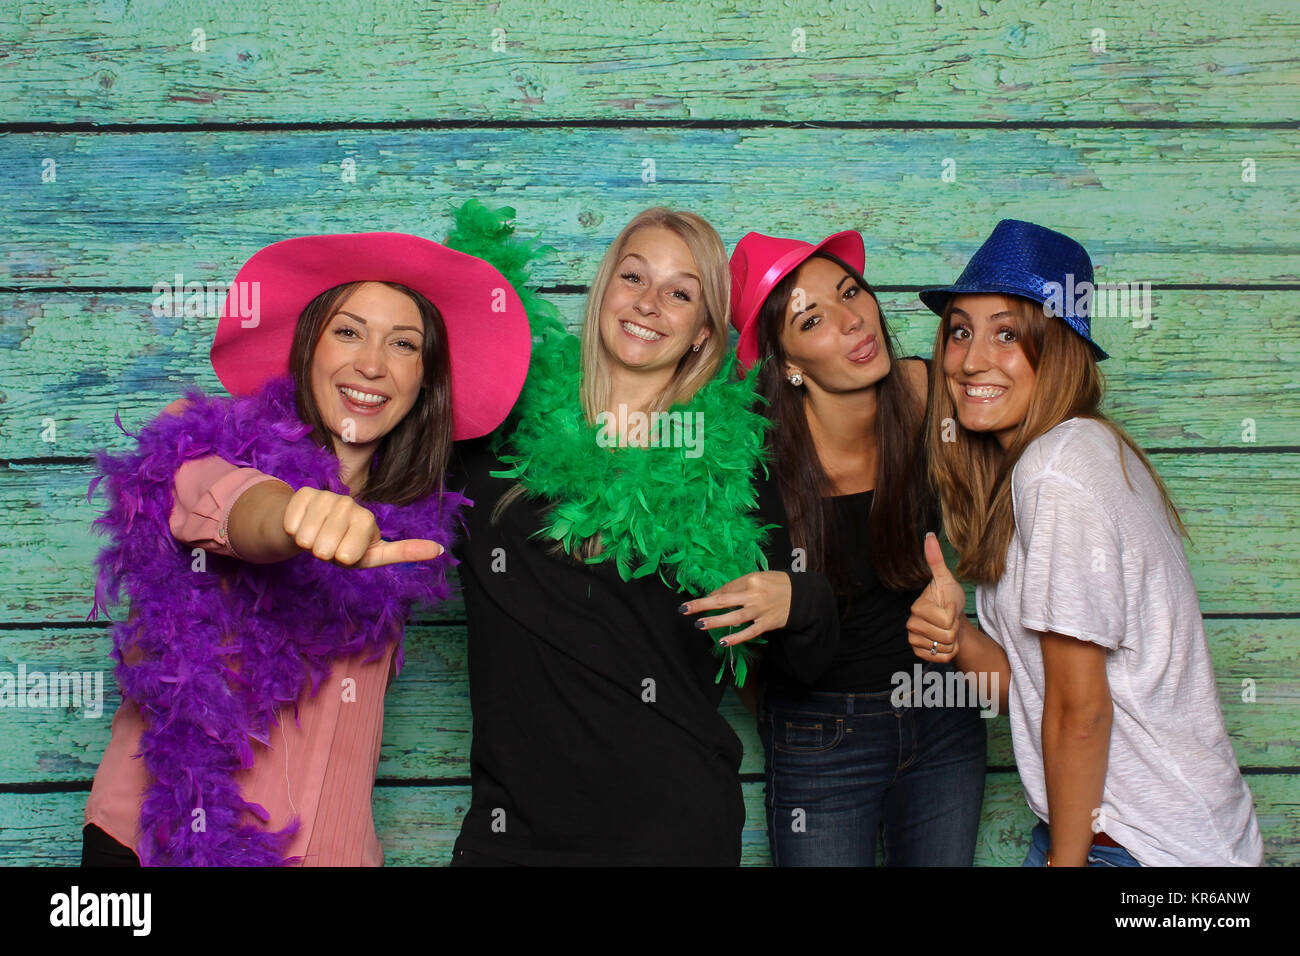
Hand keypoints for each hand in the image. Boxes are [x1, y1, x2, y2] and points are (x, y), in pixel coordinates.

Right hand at [282, 486, 443, 567]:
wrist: (311, 530)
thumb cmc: (343, 547)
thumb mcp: (372, 555)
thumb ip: (404, 552)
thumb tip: (441, 549)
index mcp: (367, 520)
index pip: (348, 556)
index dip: (341, 560)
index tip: (346, 552)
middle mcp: (349, 504)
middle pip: (325, 549)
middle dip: (323, 553)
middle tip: (329, 545)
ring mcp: (326, 497)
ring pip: (307, 538)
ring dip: (307, 543)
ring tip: (316, 536)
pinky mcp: (304, 493)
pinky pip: (292, 525)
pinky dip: (293, 532)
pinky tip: (302, 524)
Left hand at [681, 571, 791, 645]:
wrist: (801, 596)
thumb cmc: (776, 584)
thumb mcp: (758, 577)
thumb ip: (738, 586)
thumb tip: (716, 595)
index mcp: (752, 580)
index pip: (726, 589)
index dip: (711, 596)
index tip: (699, 602)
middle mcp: (755, 594)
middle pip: (724, 600)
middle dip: (703, 604)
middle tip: (685, 609)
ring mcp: (760, 610)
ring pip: (735, 617)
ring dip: (716, 621)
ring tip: (700, 624)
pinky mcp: (766, 624)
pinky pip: (749, 632)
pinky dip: (736, 637)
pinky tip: (723, 642)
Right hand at [906, 532, 965, 661]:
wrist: (950, 619)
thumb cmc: (949, 598)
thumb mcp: (946, 579)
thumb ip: (936, 560)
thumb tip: (929, 535)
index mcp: (917, 608)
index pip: (946, 619)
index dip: (954, 614)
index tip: (949, 606)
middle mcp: (911, 625)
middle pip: (947, 635)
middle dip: (954, 628)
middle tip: (949, 620)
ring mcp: (914, 640)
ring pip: (945, 648)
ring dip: (953, 641)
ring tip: (948, 630)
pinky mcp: (920, 654)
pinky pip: (942, 658)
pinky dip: (949, 652)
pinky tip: (945, 643)